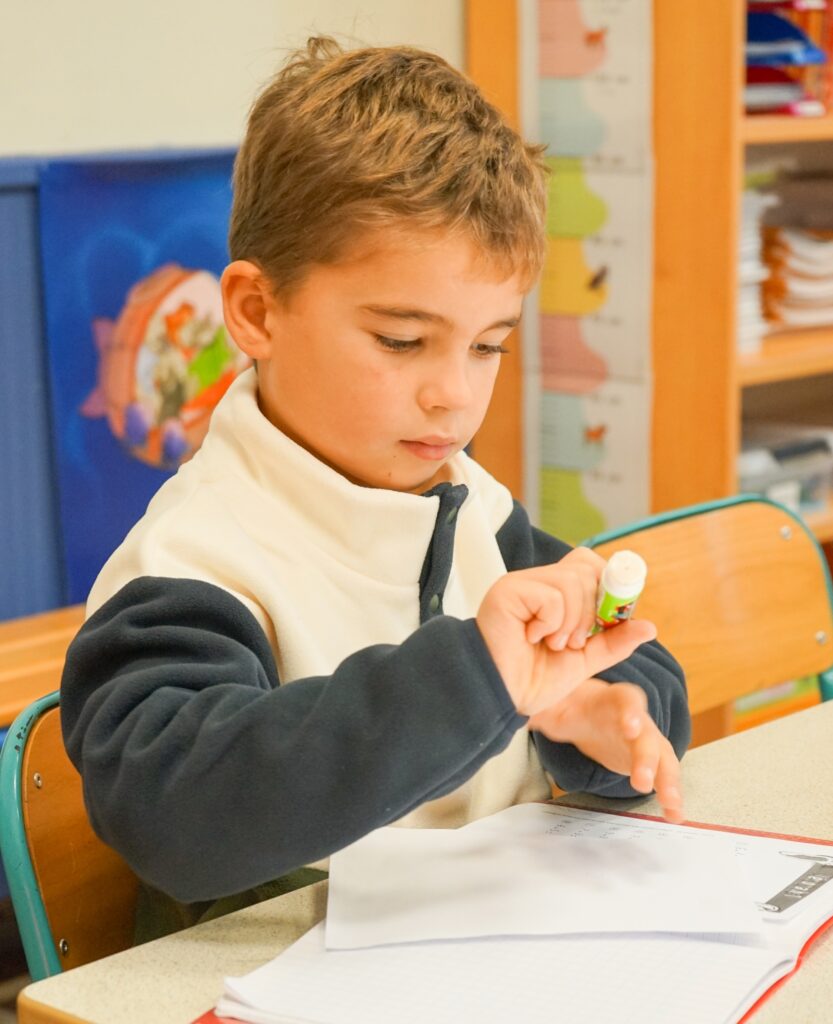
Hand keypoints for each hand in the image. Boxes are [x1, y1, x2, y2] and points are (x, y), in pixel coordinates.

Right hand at [476, 550, 656, 717]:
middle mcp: (538, 581)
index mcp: (555, 593)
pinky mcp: (508, 590)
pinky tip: (533, 637)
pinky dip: (552, 623)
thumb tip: (649, 627)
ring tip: (553, 644)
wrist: (500, 697)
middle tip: (575, 641)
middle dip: (593, 610)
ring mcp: (522, 583)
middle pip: (586, 567)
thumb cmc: (532, 680)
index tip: (612, 618)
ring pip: (572, 581)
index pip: (592, 565)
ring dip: (572, 622)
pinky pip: (552, 596)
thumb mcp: (584, 662)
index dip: (610, 586)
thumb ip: (613, 643)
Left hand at [529, 679, 683, 823]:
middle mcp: (637, 718)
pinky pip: (664, 777)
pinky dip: (671, 795)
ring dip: (668, 781)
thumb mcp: (556, 705)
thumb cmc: (573, 707)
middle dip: (647, 758)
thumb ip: (545, 710)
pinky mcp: (650, 762)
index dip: (631, 713)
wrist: (587, 715)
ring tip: (672, 805)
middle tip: (641, 782)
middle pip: (648, 735)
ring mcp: (647, 741)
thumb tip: (525, 715)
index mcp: (615, 699)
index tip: (629, 728)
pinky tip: (674, 815)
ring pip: (663, 758)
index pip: (627, 700)